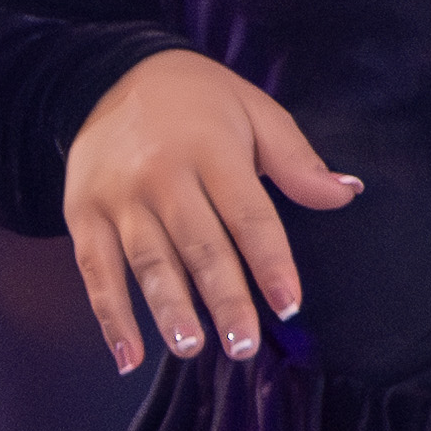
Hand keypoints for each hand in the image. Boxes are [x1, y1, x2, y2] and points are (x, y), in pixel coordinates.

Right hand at [63, 48, 362, 372]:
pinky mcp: (84, 216)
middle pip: (199, 246)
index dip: (270, 262)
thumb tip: (346, 194)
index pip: (248, 215)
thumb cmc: (195, 100)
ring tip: (190, 347)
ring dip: (169, 309)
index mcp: (212, 149)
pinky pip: (96, 272)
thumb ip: (296, 160)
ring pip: (148, 261)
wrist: (106, 73)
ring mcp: (119, 198)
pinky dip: (110, 317)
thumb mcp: (253, 111)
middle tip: (243, 347)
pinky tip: (128, 357)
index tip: (289, 305)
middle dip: (223, 299)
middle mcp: (163, 176)